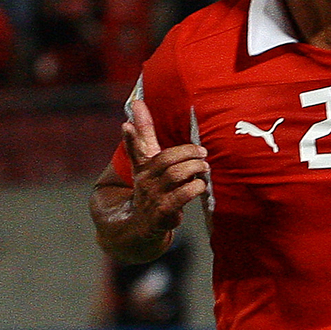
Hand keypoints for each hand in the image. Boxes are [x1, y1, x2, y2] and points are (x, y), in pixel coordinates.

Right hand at [122, 93, 208, 237]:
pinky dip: (194, 188)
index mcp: (142, 167)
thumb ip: (145, 134)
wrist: (141, 227)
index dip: (130, 138)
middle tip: (203, 151)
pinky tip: (201, 185)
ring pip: (175, 176)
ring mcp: (153, 197)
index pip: (134, 149)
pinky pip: (181, 197)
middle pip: (166, 160)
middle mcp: (145, 181)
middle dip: (188, 152)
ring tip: (205, 166)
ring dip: (194, 168)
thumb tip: (138, 103)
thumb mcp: (146, 162)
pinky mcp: (163, 213)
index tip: (125, 124)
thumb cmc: (150, 188)